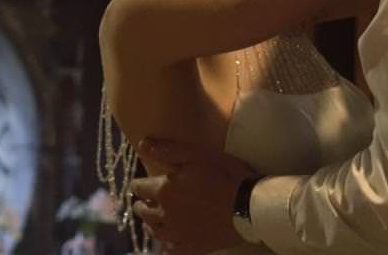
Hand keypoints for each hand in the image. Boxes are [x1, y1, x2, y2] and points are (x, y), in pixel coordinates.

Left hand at [129, 139, 254, 254]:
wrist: (249, 205)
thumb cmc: (225, 175)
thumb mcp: (197, 154)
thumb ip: (168, 150)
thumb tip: (142, 144)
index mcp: (164, 190)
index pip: (139, 188)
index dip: (138, 185)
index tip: (140, 184)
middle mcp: (165, 214)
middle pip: (144, 211)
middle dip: (142, 205)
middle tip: (143, 203)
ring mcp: (177, 234)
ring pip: (154, 231)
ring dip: (150, 225)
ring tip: (151, 222)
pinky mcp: (190, 247)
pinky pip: (171, 250)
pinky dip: (167, 246)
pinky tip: (169, 243)